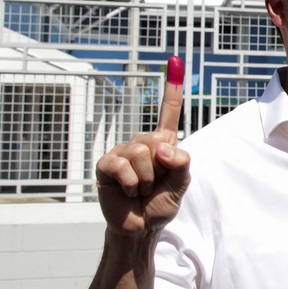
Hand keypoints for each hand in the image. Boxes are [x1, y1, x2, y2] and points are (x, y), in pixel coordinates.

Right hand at [95, 56, 190, 235]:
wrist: (140, 228)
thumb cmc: (160, 205)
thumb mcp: (181, 184)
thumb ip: (181, 163)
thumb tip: (162, 145)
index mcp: (163, 144)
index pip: (168, 113)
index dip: (172, 88)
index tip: (174, 60)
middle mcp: (142, 143)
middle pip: (157, 139)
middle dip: (161, 167)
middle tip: (154, 185)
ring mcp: (122, 151)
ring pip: (142, 153)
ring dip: (146, 179)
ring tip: (140, 190)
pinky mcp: (106, 164)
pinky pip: (122, 165)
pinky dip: (131, 183)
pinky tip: (127, 192)